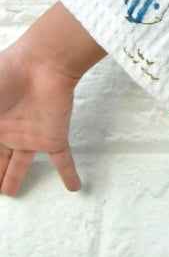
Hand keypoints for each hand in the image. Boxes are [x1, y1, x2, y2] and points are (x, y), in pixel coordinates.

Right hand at [0, 39, 83, 195]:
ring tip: (11, 193)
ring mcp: (31, 135)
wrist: (40, 62)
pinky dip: (69, 175)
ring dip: (16, 179)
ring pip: (21, 164)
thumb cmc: (4, 77)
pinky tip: (74, 188)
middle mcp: (8, 132)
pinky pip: (62, 161)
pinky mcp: (53, 136)